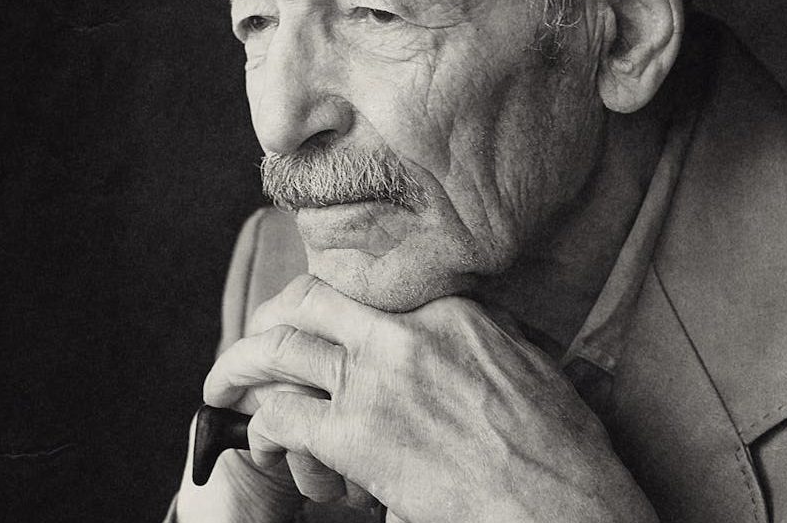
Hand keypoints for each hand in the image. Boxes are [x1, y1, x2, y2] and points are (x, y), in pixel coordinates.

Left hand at [204, 275, 657, 522]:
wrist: (562, 504)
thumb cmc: (556, 446)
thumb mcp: (530, 364)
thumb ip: (485, 334)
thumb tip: (468, 325)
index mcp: (446, 309)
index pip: (364, 285)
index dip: (328, 302)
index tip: (314, 317)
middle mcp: (403, 331)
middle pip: (310, 300)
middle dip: (270, 314)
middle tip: (255, 336)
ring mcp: (376, 379)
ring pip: (280, 347)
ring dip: (242, 364)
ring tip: (224, 383)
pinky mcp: (355, 435)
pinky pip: (281, 415)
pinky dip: (261, 427)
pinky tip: (262, 440)